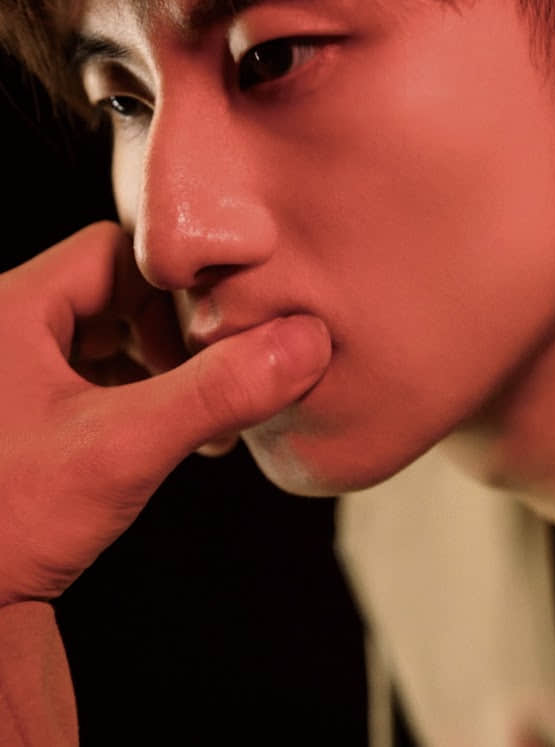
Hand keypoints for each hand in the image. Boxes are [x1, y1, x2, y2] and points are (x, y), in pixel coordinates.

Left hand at [0, 222, 330, 605]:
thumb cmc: (8, 525)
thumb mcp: (121, 449)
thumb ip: (215, 393)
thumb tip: (303, 343)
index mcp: (12, 309)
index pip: (114, 252)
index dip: (174, 285)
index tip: (218, 331)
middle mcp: (6, 331)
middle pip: (116, 295)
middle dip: (173, 337)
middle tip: (211, 380)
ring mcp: (13, 373)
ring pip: (109, 338)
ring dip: (163, 371)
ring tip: (199, 416)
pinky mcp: (25, 414)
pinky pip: (95, 378)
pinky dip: (141, 397)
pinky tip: (172, 436)